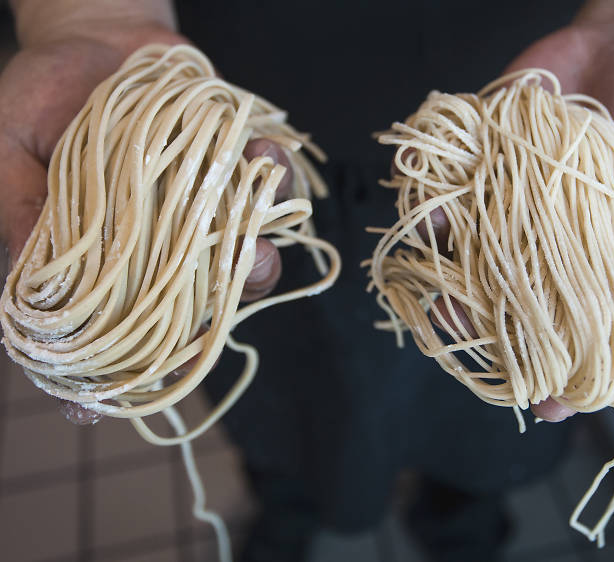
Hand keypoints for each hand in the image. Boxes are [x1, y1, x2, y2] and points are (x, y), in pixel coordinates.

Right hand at [0, 25, 290, 422]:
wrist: (93, 43)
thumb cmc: (39, 103)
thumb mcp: (9, 156)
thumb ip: (23, 215)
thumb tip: (34, 285)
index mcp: (104, 259)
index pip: (109, 330)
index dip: (100, 377)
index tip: (91, 412)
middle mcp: (160, 248)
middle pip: (195, 307)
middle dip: (215, 311)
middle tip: (226, 284)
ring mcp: (202, 213)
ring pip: (244, 258)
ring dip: (257, 253)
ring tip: (256, 234)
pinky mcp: (233, 173)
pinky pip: (267, 188)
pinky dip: (274, 178)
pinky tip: (263, 156)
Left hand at [416, 20, 613, 421]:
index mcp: (600, 251)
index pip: (576, 320)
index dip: (563, 364)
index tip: (545, 405)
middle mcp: (548, 233)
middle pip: (509, 295)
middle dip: (485, 321)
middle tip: (466, 331)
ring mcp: (511, 196)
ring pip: (468, 250)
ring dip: (448, 269)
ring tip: (440, 280)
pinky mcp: (485, 156)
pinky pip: (447, 185)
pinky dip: (431, 200)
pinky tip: (431, 215)